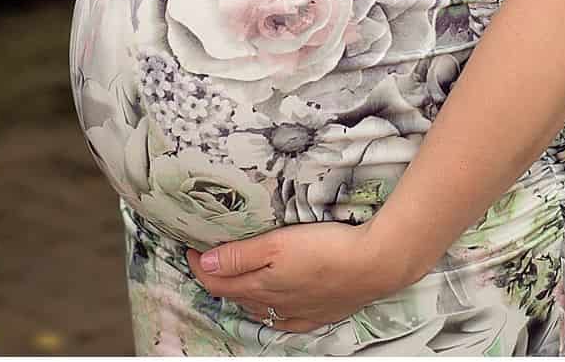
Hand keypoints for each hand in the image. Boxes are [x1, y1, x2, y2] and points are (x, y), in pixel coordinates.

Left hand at [186, 221, 409, 334]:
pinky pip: (288, 320)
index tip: (190, 250)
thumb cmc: (327, 250)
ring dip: (243, 295)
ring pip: (261, 308)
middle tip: (207, 261)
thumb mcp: (276, 244)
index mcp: (261, 286)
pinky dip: (274, 313)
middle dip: (218, 279)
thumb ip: (239, 256)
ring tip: (235, 280)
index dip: (200, 267)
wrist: (374, 264)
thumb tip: (205, 264)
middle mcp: (276, 304)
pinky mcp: (320, 312)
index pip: (219, 282)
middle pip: (237, 295)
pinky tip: (275, 310)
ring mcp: (299, 311)